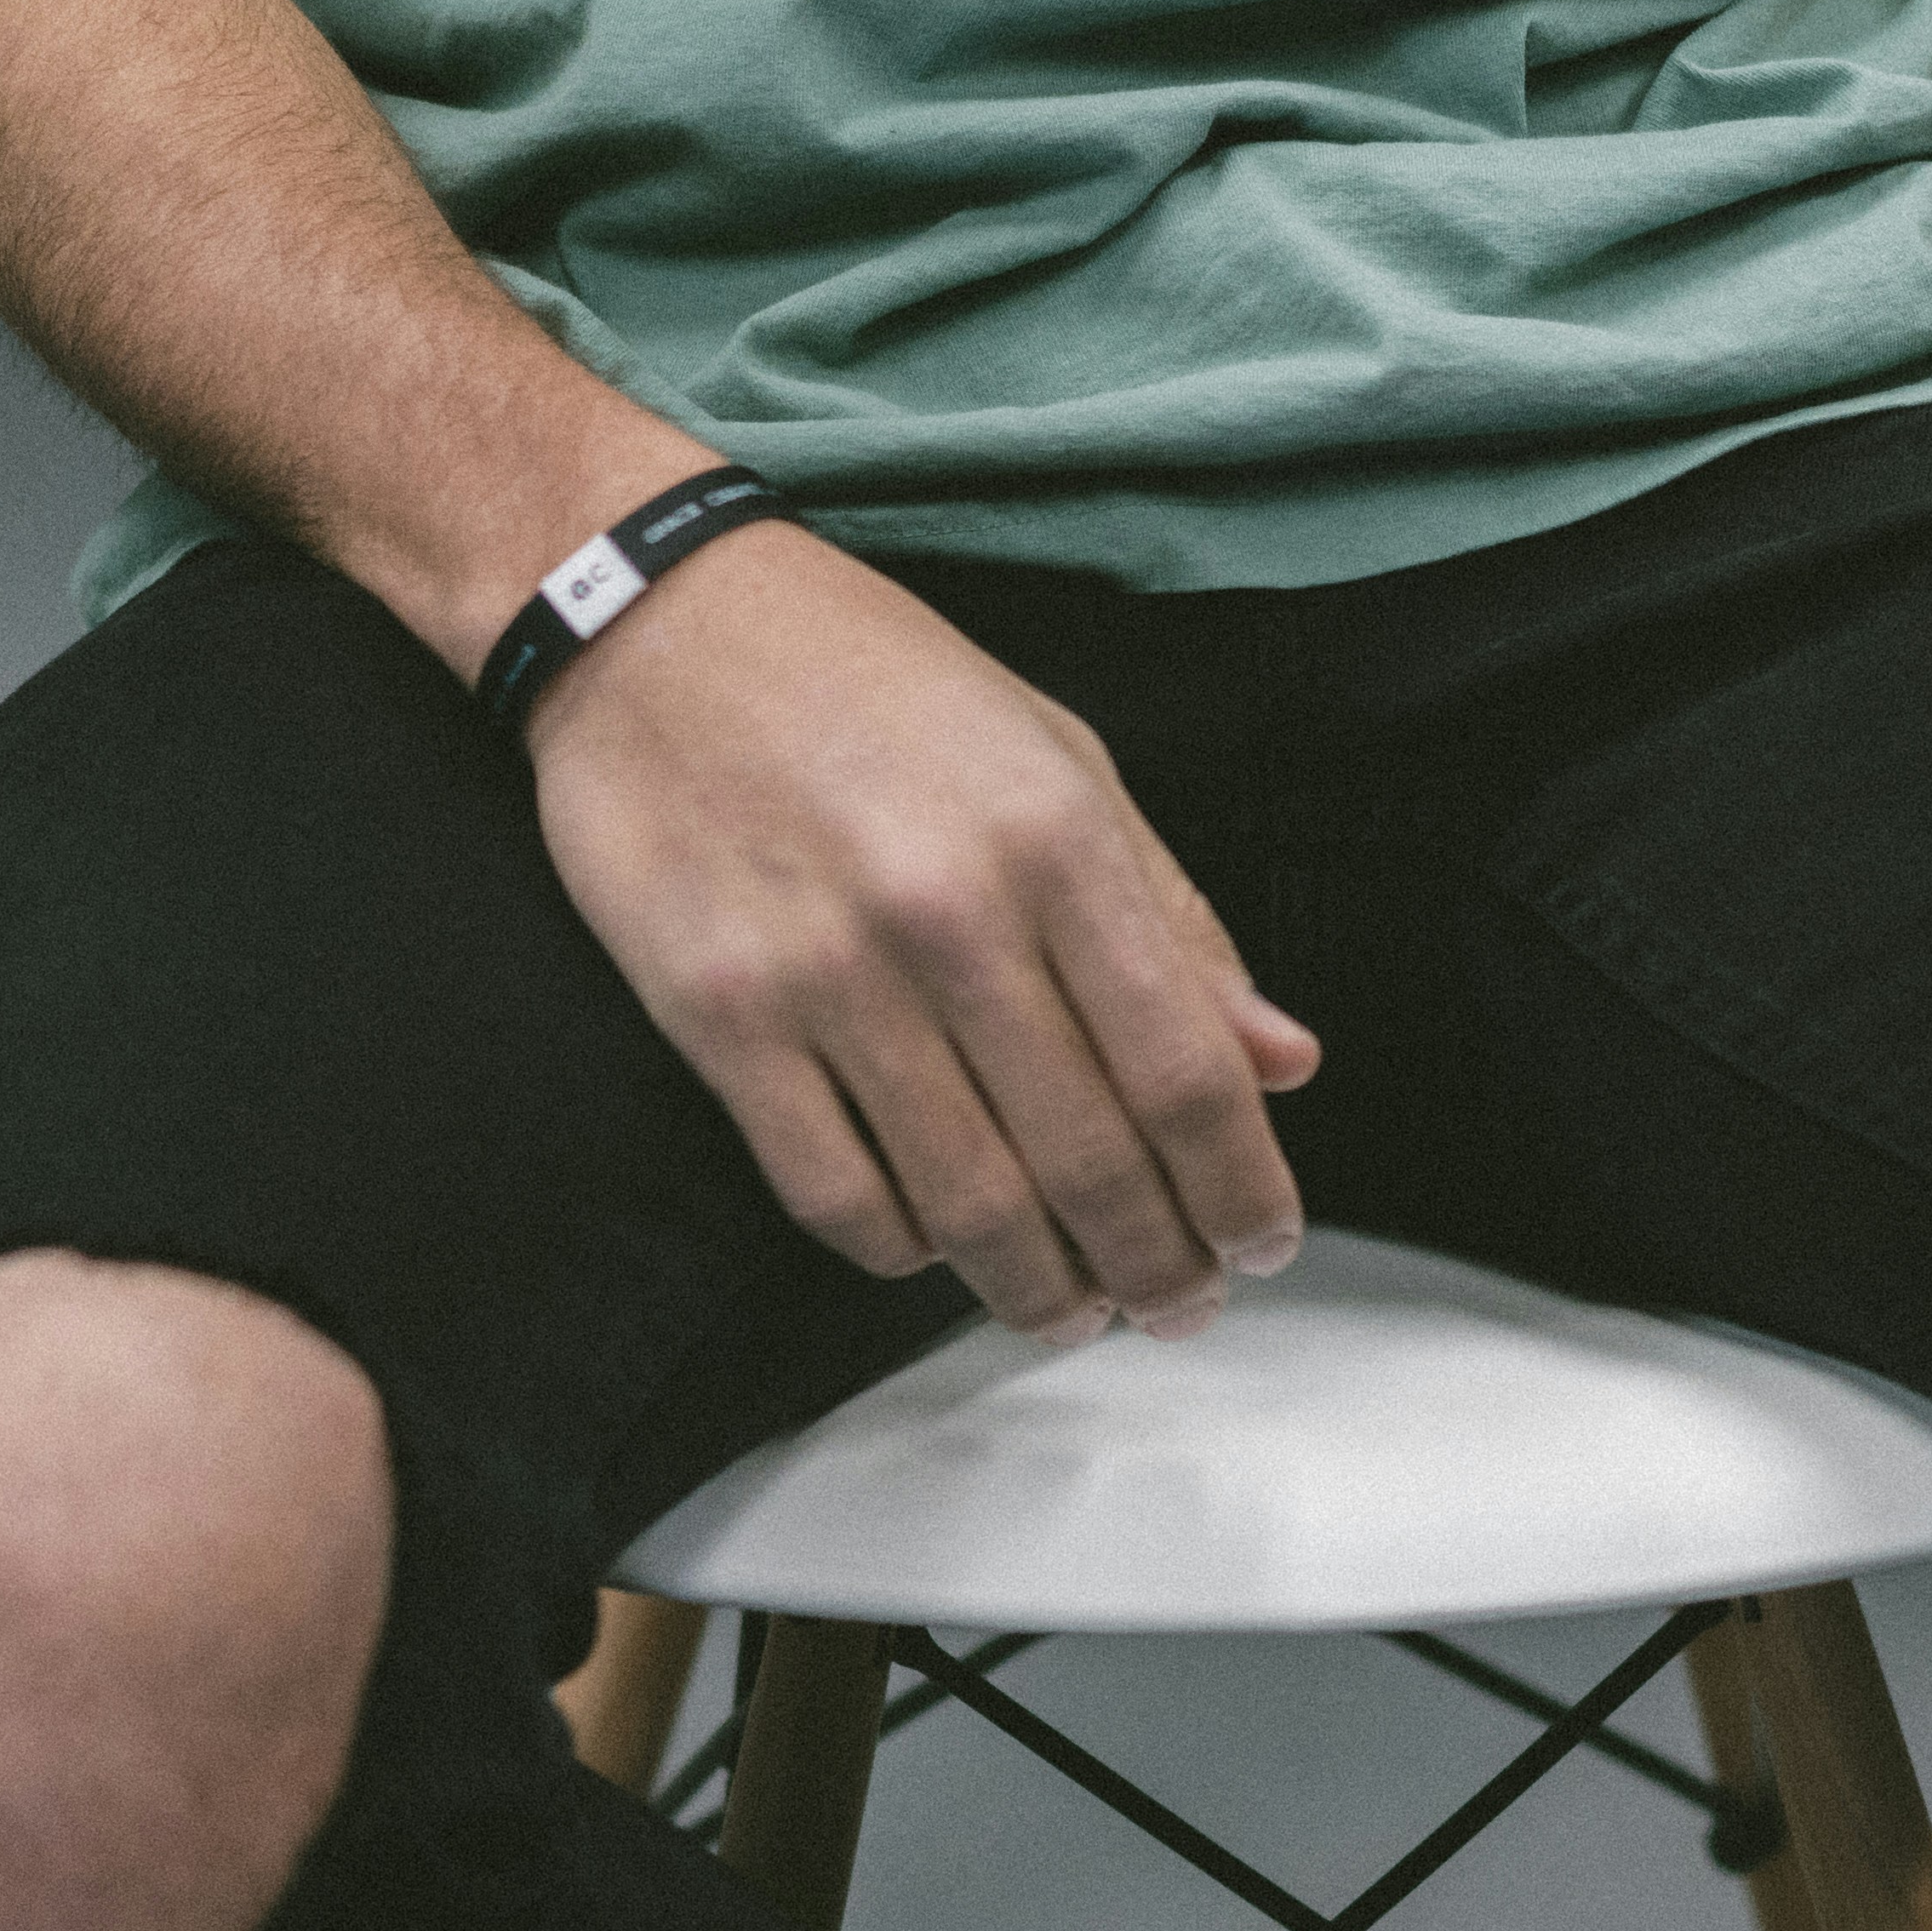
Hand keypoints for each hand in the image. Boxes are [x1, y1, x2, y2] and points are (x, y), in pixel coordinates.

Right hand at [521, 530, 1316, 1343]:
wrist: (650, 620)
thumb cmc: (867, 681)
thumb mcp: (1057, 759)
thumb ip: (1172, 918)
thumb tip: (1280, 1057)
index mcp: (1055, 839)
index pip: (1186, 1070)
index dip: (1241, 1188)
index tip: (1261, 1244)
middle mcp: (950, 913)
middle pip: (1090, 1160)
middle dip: (1156, 1266)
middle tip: (1178, 1304)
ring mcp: (827, 973)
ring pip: (968, 1204)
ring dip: (1039, 1289)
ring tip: (1075, 1310)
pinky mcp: (719, 1019)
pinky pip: (834, 1193)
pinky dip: (903, 1251)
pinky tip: (938, 1251)